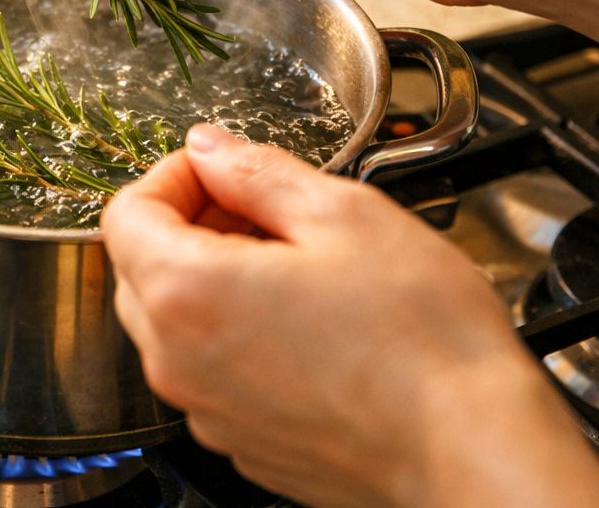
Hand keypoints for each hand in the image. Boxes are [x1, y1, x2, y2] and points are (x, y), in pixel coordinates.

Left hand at [102, 124, 598, 507]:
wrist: (474, 449)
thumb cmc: (422, 344)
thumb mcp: (342, 214)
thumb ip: (256, 171)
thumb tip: (212, 148)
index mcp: (186, 293)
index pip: (124, 213)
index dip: (171, 176)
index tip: (217, 168)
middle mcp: (177, 362)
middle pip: (139, 268)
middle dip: (190, 225)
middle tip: (259, 208)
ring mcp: (206, 410)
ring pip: (174, 323)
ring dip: (214, 280)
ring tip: (293, 263)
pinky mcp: (242, 442)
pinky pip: (211, 372)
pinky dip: (236, 336)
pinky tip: (304, 322)